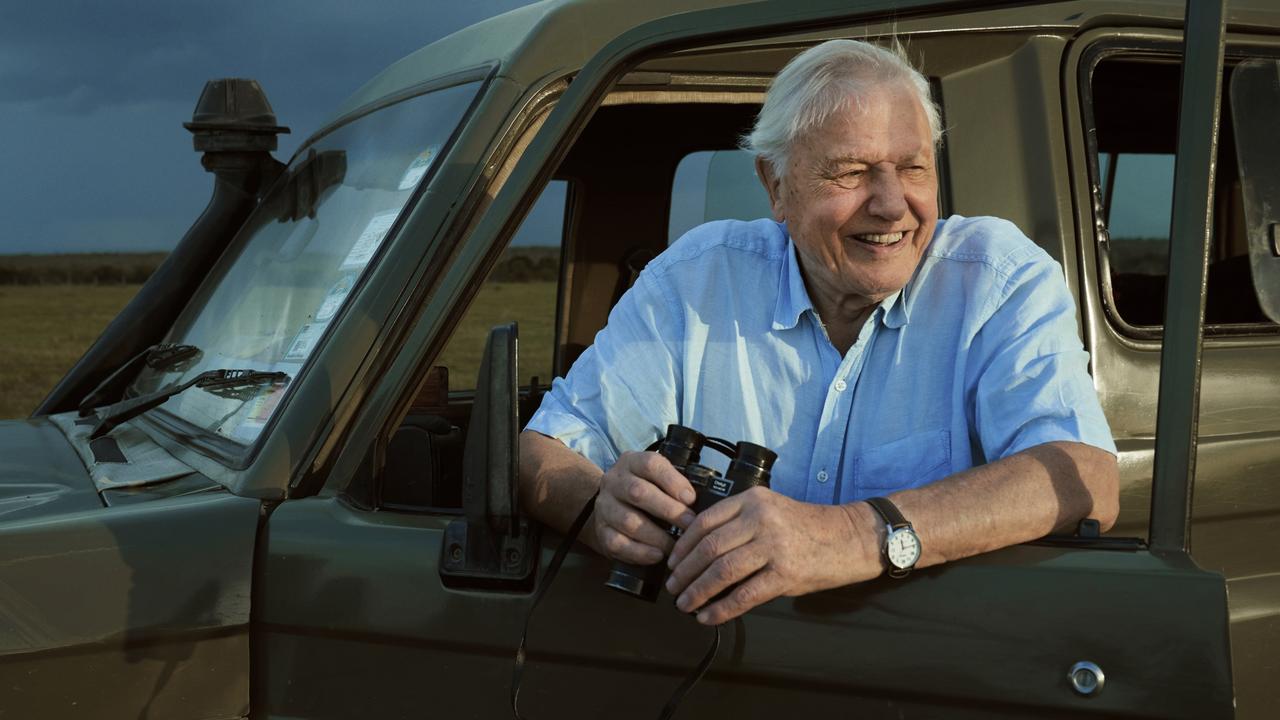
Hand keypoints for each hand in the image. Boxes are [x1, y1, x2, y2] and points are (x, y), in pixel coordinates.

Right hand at [592, 451, 697, 564]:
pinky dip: (640, 552)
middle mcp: (614, 482)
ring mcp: (604, 507)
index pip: (650, 464)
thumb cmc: (644, 492)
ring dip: (656, 536)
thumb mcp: (656, 478)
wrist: (611, 507)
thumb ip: (675, 484)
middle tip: (690, 525)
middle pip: (638, 493)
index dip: (672, 481)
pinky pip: (618, 543)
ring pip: (628, 521)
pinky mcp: (601, 531)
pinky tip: (657, 556)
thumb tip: (703, 502)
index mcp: (631, 462)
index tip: (691, 499)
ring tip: (676, 546)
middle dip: (668, 510)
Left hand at [664, 488, 877, 624]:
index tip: (672, 562)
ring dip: (698, 592)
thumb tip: (700, 553)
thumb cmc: (808, 527)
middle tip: (673, 587)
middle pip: (709, 548)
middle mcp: (760, 520)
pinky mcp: (786, 574)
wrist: (850, 537)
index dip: (682, 546)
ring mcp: (774, 547)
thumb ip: (739, 524)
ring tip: (685, 604)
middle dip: (685, 572)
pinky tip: (708, 617)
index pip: (704, 522)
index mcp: (752, 500)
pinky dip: (721, 609)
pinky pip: (744, 595)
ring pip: (721, 572)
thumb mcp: (771, 510)